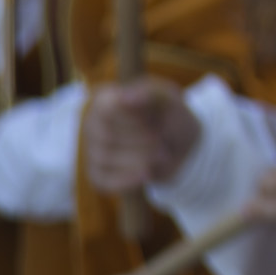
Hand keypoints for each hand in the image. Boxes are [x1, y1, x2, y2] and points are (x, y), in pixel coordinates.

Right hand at [84, 78, 201, 191]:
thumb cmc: (172, 117)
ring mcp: (92, 149)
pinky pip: (104, 180)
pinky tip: (148, 174)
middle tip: (163, 144)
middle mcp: (93, 123)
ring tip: (162, 156)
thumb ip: (151, 95)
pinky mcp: (97, 174)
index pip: (107, 110)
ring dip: (139, 160)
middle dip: (140, 143)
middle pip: (106, 137)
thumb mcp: (171, 101)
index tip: (156, 126)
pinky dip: (129, 179)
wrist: (183, 147)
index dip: (132, 121)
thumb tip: (125, 97)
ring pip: (105, 159)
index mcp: (107, 99)